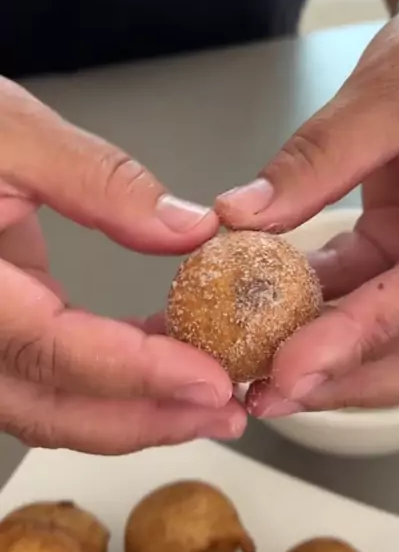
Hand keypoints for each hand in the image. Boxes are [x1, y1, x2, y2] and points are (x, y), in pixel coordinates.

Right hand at [0, 78, 244, 450]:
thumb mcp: (8, 132)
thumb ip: (98, 181)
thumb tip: (187, 228)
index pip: (53, 350)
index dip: (137, 373)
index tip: (209, 378)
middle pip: (51, 408)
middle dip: (147, 419)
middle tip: (225, 410)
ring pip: (48, 407)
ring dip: (134, 412)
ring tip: (208, 401)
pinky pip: (49, 376)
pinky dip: (111, 380)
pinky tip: (165, 362)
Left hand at [216, 0, 398, 415]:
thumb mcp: (397, 89)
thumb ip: (321, 156)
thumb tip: (240, 217)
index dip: (358, 338)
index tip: (288, 368)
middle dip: (348, 380)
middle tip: (268, 396)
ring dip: (330, 361)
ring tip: (255, 374)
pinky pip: (370, 297)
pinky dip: (319, 315)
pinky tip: (265, 323)